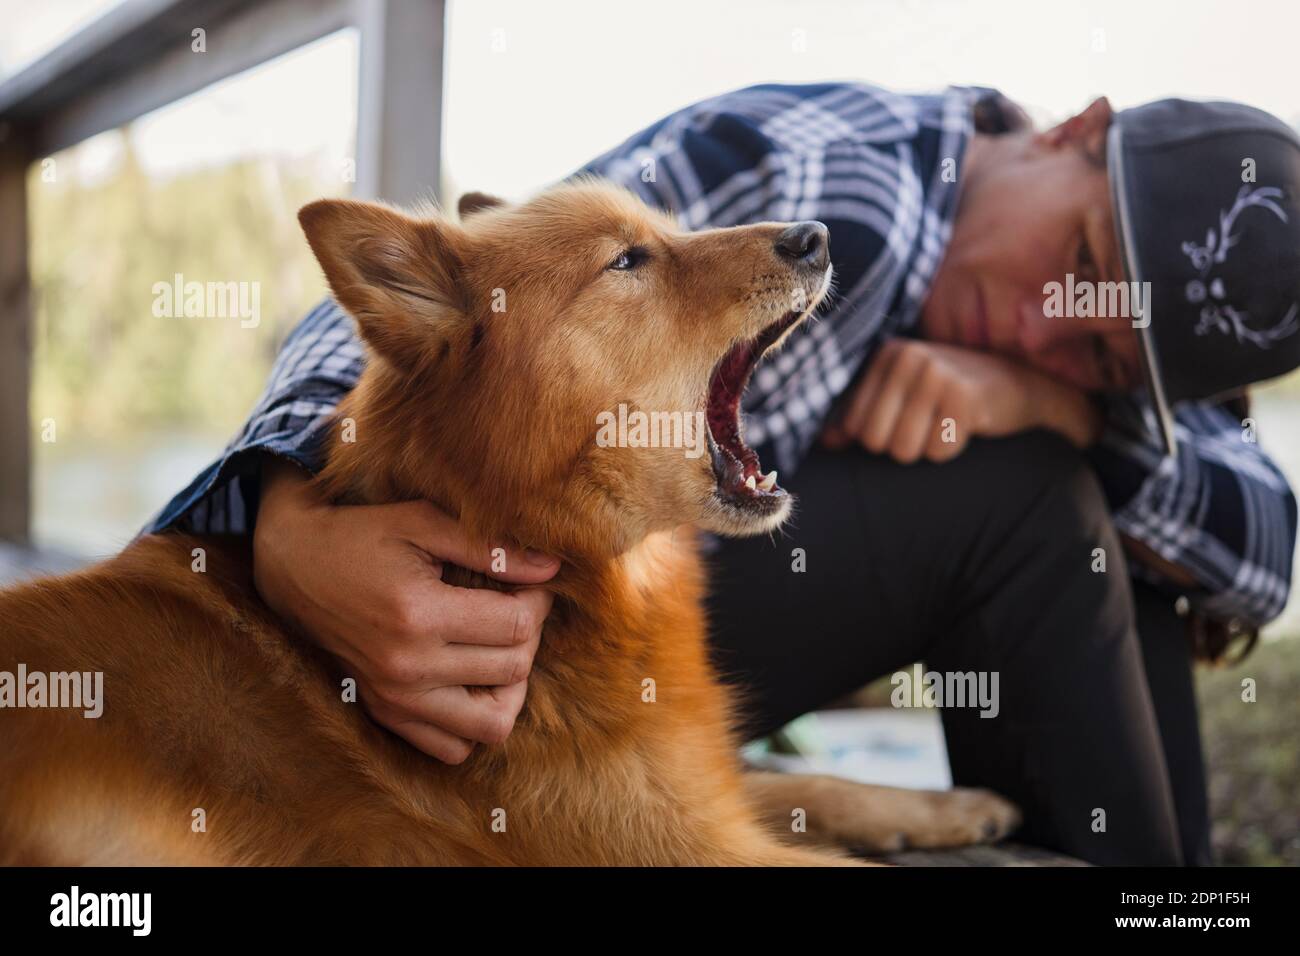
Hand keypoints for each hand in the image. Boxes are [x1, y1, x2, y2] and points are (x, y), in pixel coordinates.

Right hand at [252, 457, 559, 763]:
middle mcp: (407, 666)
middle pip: (512, 670)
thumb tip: (552, 567)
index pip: (516, 627)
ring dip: (511, 688)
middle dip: (530, 635)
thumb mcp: (422, 521)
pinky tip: (473, 679)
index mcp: (417, 614)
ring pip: (492, 725)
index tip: (531, 583)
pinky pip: (452, 748)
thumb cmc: (361, 535)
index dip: (538, 602)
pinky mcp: (386, 713)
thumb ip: (489, 547)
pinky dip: (474, 723)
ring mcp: (395, 698)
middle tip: (518, 607)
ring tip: (500, 649)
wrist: (294, 566)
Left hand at [821, 338, 1101, 462]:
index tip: (908, 421)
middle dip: (902, 448)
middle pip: (877, 442)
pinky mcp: (965, 397)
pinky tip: (965, 428)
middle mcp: (909, 357)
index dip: (880, 438)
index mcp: (888, 355)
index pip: (856, 426)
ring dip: (926, 450)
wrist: (1020, 384)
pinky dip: (951, 450)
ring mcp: (938, 374)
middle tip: (928, 429)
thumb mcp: (905, 395)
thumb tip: (827, 442)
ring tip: (945, 427)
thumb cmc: (952, 394)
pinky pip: (938, 452)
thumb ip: (862, 417)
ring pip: (905, 450)